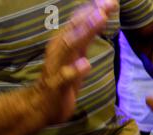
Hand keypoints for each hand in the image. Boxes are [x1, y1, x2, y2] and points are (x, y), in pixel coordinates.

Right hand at [34, 0, 118, 123]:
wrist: (41, 107)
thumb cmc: (62, 82)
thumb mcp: (77, 58)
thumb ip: (86, 40)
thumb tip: (98, 20)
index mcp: (65, 44)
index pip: (80, 24)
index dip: (95, 12)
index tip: (112, 1)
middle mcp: (60, 51)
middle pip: (75, 30)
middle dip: (91, 16)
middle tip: (107, 5)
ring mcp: (57, 67)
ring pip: (70, 47)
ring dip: (85, 32)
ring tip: (99, 20)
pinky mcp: (56, 86)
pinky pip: (65, 77)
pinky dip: (74, 70)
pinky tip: (86, 64)